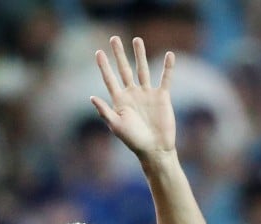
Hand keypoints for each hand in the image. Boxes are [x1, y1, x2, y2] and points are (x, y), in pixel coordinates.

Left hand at [90, 36, 175, 158]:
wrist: (154, 148)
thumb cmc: (133, 140)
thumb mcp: (117, 125)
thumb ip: (105, 111)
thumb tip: (91, 97)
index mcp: (119, 101)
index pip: (110, 80)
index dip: (104, 66)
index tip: (98, 52)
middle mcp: (132, 94)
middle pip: (124, 70)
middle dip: (119, 55)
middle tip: (114, 38)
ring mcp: (147, 94)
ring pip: (142, 69)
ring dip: (140, 55)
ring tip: (137, 39)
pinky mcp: (162, 96)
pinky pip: (165, 78)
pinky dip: (168, 67)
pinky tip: (169, 55)